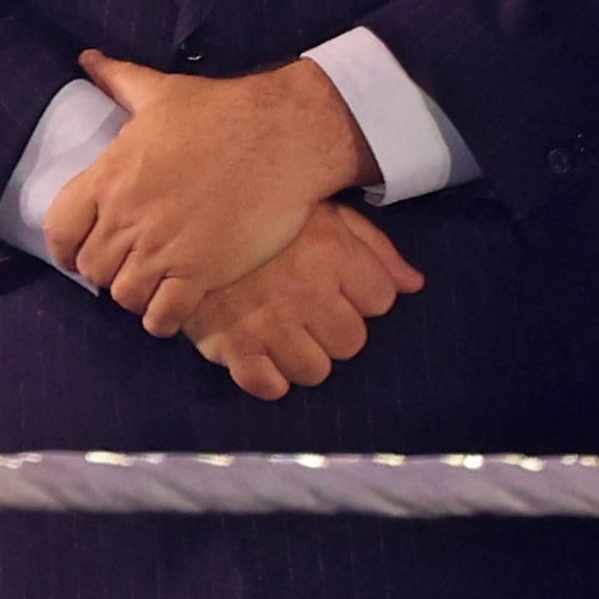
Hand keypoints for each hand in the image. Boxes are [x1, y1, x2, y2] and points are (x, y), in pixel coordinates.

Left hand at [47, 54, 368, 329]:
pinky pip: (165, 315)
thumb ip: (118, 80)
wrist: (282, 136)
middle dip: (104, 271)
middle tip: (124, 266)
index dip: (64, 247)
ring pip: (124, 295)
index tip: (77, 252)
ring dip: (133, 295)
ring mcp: (164, 247)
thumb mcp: (160, 91)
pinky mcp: (202, 272)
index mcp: (110, 175)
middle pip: (92, 268)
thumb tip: (87, 58)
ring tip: (149, 286)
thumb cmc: (221, 110)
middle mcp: (129, 216)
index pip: (59, 229)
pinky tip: (172, 308)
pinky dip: (162, 319)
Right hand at [171, 201, 420, 401]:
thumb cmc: (262, 215)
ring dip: (305, 357)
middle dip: (337, 329)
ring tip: (286, 333)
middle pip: (352, 342)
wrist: (183, 215)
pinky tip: (262, 354)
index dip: (363, 295)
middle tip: (311, 311)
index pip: (381, 300)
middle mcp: (305, 292)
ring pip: (316, 371)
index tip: (340, 286)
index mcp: (332, 253)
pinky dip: (267, 377)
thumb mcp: (323, 212)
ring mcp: (268, 323)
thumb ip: (374, 248)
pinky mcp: (231, 345)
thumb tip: (414, 284)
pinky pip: (267, 386)